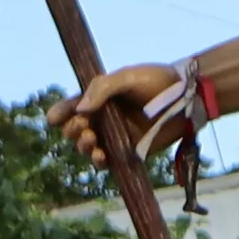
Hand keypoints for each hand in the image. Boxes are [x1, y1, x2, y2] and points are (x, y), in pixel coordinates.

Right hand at [56, 64, 185, 173]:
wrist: (186, 98)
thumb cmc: (158, 81)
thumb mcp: (127, 76)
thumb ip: (102, 88)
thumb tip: (80, 109)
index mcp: (101, 97)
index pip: (73, 106)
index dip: (60, 113)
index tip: (52, 118)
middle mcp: (105, 117)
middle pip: (75, 129)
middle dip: (72, 130)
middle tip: (84, 126)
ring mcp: (115, 136)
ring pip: (87, 147)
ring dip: (83, 145)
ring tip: (92, 139)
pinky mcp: (128, 152)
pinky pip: (106, 162)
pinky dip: (99, 161)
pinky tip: (100, 156)